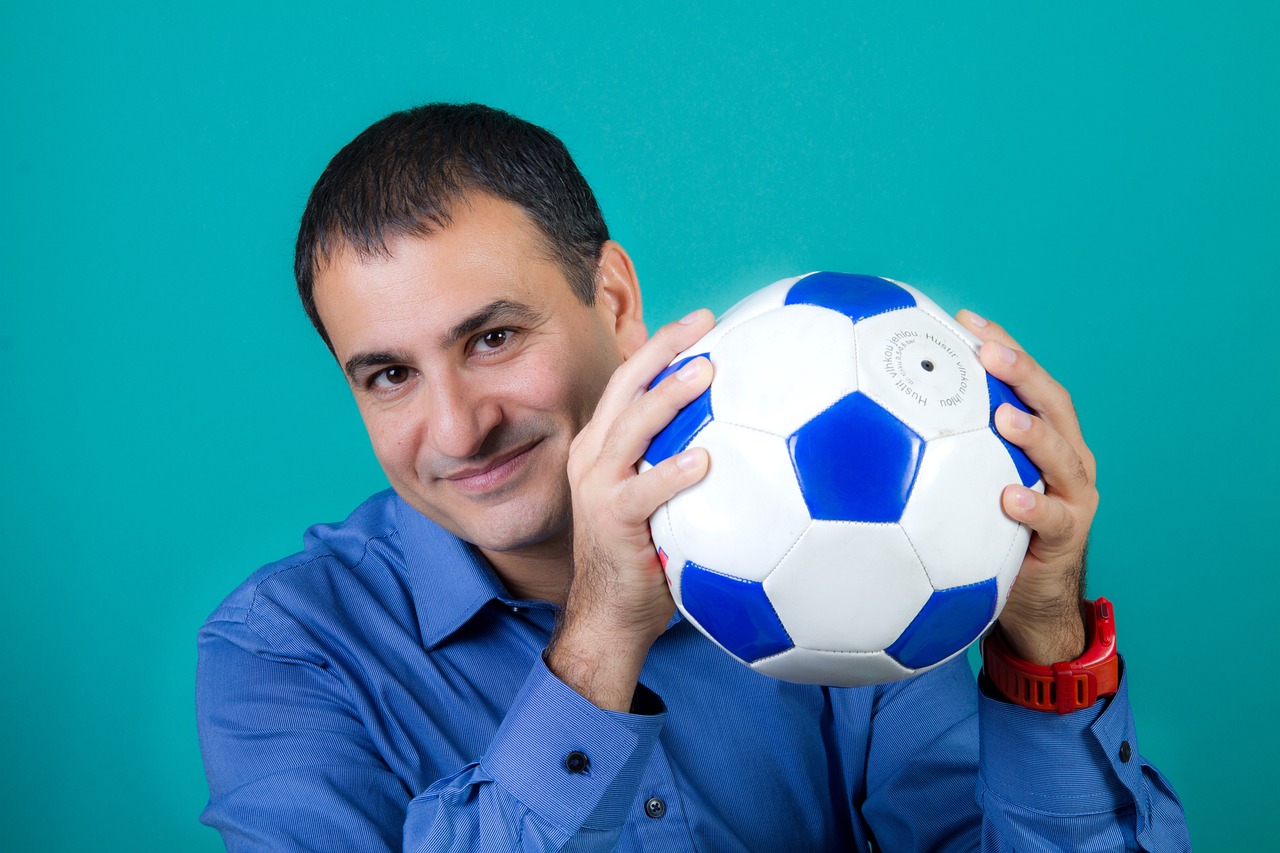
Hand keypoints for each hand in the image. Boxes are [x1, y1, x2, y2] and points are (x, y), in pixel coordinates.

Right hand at [546, 309, 715, 710]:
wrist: (610, 612)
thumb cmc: (646, 554)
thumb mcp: (660, 498)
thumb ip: (680, 461)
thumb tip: (741, 434)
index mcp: (605, 444)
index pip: (631, 381)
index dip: (663, 346)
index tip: (703, 320)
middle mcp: (595, 456)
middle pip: (626, 387)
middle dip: (664, 350)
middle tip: (705, 326)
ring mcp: (598, 486)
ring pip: (631, 427)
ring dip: (668, 397)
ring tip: (705, 373)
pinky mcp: (611, 520)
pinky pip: (643, 491)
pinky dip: (671, 473)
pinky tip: (704, 460)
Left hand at [958, 310, 1098, 664]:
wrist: (1030, 596)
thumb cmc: (990, 528)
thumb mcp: (968, 481)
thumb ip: (945, 447)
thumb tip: (875, 410)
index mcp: (1044, 435)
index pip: (1026, 380)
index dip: (1003, 346)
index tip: (965, 320)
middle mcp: (1066, 456)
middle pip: (1052, 403)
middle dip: (1023, 372)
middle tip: (989, 352)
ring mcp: (1074, 495)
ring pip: (1062, 455)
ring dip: (1035, 433)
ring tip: (1005, 417)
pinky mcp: (1068, 536)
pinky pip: (1052, 519)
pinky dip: (1033, 506)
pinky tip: (1009, 498)